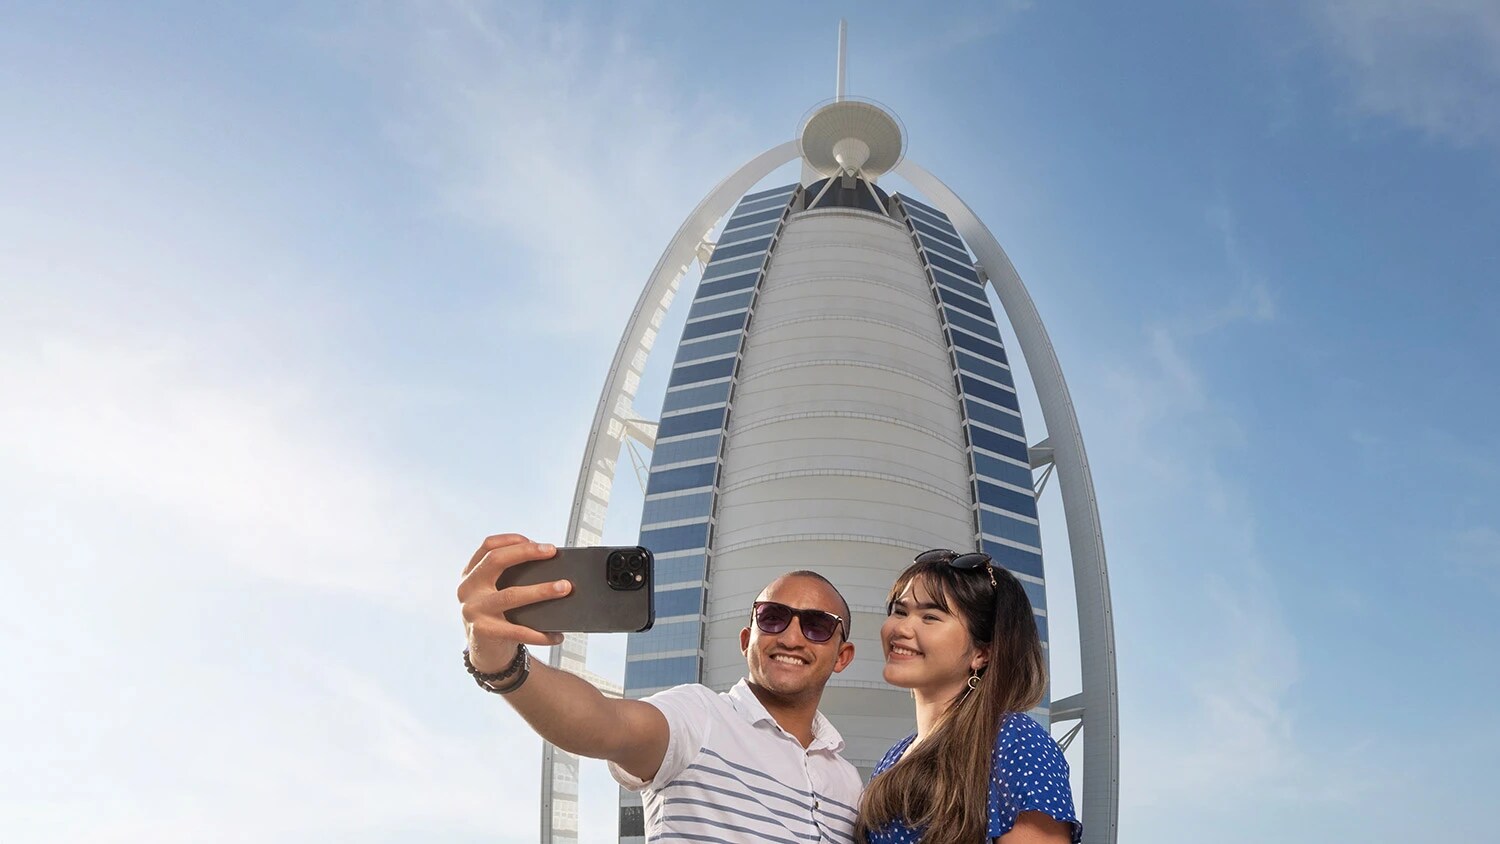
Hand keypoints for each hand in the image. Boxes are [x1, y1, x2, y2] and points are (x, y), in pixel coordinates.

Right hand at [457, 533, 571, 672]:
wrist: (484, 652)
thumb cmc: (496, 616)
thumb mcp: (495, 591)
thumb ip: (511, 576)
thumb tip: (549, 564)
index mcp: (471, 574)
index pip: (488, 546)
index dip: (513, 540)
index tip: (537, 541)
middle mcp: (468, 589)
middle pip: (495, 560)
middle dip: (526, 552)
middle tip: (551, 552)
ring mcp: (473, 610)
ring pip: (511, 594)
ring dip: (541, 590)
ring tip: (564, 587)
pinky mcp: (483, 632)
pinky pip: (518, 631)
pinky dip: (540, 634)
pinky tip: (556, 635)